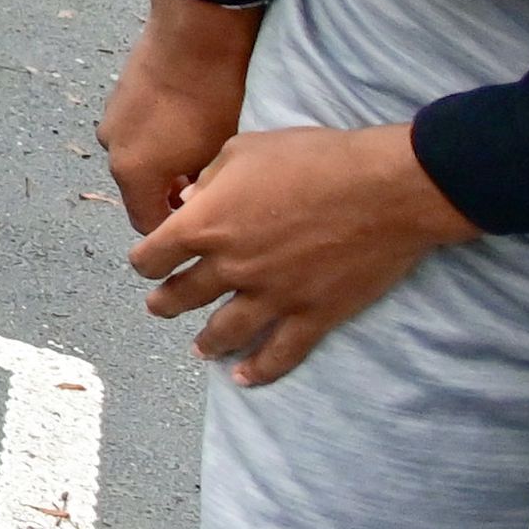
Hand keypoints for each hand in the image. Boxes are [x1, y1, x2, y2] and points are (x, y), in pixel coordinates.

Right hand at [98, 0, 264, 233]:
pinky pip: (136, 129)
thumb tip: (199, 201)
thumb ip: (202, 191)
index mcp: (133, 173)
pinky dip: (156, 136)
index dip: (178, 233)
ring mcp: (112, 117)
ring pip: (138, 157)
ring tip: (199, 150)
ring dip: (162, 163)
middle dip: (169, 195)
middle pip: (139, 190)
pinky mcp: (119, 92)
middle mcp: (112, 149)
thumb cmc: (215, 98)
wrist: (196, 32)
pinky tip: (186, 121)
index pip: (150, 227)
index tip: (206, 227)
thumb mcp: (218, 157)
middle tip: (208, 189)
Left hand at [130, 124, 479, 384]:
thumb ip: (208, 179)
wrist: (382, 188)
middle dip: (165, 303)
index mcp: (206, 224)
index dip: (145, 261)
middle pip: (182, 296)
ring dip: (206, 342)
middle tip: (160, 306)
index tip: (147, 263)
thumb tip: (188, 202)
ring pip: (225, 332)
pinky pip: (279, 353)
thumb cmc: (313, 157)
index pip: (154, 256)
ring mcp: (272, 296)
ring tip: (198, 348)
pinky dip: (259, 370)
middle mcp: (231, 267)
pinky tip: (245, 379)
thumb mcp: (244, 149)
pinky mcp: (313, 315)